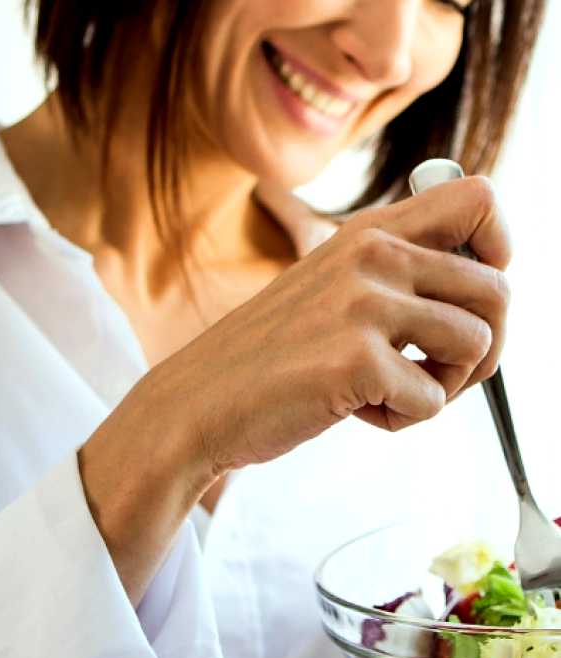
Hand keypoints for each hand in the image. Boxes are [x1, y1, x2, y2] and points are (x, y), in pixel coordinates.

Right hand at [174, 175, 509, 473]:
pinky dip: (402, 419)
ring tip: (391, 392)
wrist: (198, 402)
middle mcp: (372, 256)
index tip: (469, 299)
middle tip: (438, 373)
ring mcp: (363, 306)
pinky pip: (432, 400)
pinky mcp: (356, 361)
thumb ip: (393, 271)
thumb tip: (484, 275)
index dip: (499, 249)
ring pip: (477, 345)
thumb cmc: (270, 355)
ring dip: (444, 386)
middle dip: (485, 346)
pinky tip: (356, 410)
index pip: (479, 198)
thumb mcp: (329, 287)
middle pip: (498, 288)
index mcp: (368, 232)